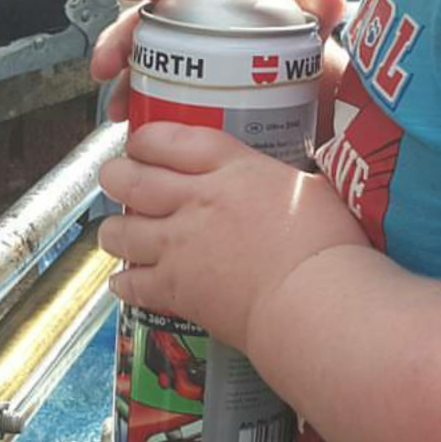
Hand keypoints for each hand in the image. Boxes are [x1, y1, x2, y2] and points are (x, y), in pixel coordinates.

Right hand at [90, 0, 348, 120]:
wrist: (286, 93)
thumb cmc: (289, 42)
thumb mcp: (309, 24)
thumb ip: (319, 6)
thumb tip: (328, 1)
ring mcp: (171, 27)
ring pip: (135, 23)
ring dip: (117, 41)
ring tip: (108, 64)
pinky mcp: (162, 65)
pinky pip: (136, 72)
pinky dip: (124, 90)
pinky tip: (121, 105)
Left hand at [97, 122, 368, 353]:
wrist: (314, 301)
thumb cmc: (326, 245)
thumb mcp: (308, 189)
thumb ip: (276, 181)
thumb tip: (281, 181)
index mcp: (230, 169)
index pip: (168, 139)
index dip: (145, 139)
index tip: (142, 144)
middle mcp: (194, 202)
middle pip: (130, 179)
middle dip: (115, 175)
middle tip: (117, 178)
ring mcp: (179, 246)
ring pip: (119, 230)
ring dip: (114, 230)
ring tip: (120, 232)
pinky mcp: (174, 290)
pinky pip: (130, 283)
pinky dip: (123, 282)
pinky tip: (126, 281)